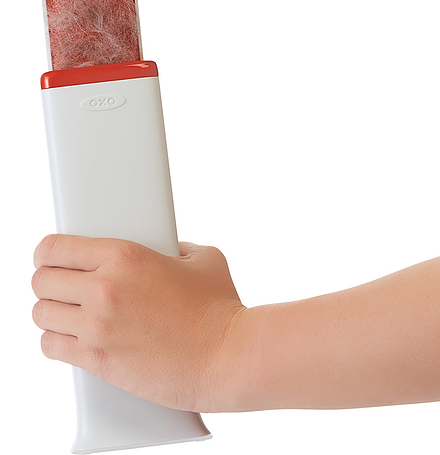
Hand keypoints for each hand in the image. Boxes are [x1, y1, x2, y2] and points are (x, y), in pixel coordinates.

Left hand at [31, 235, 246, 412]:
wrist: (227, 356)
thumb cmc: (220, 308)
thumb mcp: (202, 258)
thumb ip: (176, 248)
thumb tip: (168, 249)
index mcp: (124, 255)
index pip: (56, 248)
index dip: (48, 251)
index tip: (50, 257)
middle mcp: (104, 288)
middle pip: (41, 280)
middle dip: (47, 281)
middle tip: (60, 286)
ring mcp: (98, 326)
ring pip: (42, 314)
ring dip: (50, 312)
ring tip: (65, 312)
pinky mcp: (98, 360)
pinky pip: (52, 347)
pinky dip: (55, 341)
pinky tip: (68, 337)